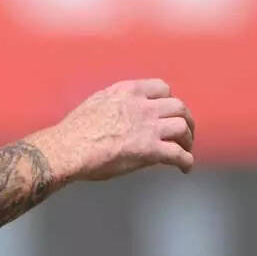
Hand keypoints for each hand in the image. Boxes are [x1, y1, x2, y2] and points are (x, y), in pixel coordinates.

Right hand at [31, 78, 195, 182]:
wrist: (69, 148)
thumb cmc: (75, 129)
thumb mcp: (97, 102)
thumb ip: (117, 102)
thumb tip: (124, 110)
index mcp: (128, 92)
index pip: (161, 87)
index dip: (169, 100)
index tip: (167, 111)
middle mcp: (142, 106)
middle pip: (178, 106)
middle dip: (185, 119)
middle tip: (185, 132)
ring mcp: (148, 127)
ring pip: (183, 127)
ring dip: (188, 139)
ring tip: (185, 149)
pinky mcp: (150, 150)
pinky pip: (179, 154)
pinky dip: (186, 161)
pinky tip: (185, 167)